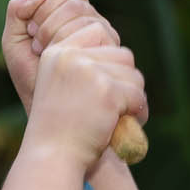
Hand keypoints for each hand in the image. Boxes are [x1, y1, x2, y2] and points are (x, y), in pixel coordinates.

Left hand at [1, 0, 122, 112]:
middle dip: (47, 16)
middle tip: (37, 43)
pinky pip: (100, 35)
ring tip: (48, 58)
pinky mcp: (117, 53)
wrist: (54, 118)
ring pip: (84, 13)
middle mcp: (90, 18)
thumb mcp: (14, 47)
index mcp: (67, 12)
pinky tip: (63, 62)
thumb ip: (16, 14)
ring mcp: (105, 35)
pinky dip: (73, 47)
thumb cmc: (34, 83)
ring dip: (56, 34)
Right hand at [18, 28, 148, 171]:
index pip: (98, 32)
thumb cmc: (57, 129)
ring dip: (134, 96)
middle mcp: (71, 57)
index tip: (101, 86)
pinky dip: (138, 112)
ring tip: (121, 116)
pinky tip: (125, 125)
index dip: (109, 60)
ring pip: (133, 74)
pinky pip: (137, 95)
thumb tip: (122, 53)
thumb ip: (82, 65)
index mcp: (57, 52)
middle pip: (122, 54)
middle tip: (117, 105)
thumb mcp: (61, 86)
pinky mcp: (107, 91)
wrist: (51, 157)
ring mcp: (89, 72)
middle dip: (125, 80)